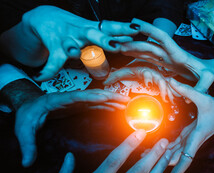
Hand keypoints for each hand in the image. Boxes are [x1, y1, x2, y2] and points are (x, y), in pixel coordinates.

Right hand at [2, 6, 139, 80]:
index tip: (135, 29)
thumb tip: (133, 37)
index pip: (111, 27)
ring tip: (74, 53)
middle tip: (115, 45)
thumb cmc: (76, 28)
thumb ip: (112, 35)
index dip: (123, 28)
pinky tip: (42, 77)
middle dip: (104, 40)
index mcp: (94, 29)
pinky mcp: (54, 47)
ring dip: (73, 49)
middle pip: (94, 34)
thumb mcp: (94, 30)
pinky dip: (48, 70)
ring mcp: (67, 39)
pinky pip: (52, 61)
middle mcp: (81, 32)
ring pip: (71, 45)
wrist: (46, 18)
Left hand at [15, 89, 129, 166]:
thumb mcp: (24, 130)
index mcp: (57, 99)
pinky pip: (96, 104)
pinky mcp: (80, 105)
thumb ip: (27, 145)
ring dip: (112, 100)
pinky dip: (108, 106)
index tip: (105, 97)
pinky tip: (117, 110)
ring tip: (128, 105)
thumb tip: (27, 163)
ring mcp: (77, 101)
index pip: (76, 97)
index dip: (91, 96)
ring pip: (97, 99)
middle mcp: (70, 98)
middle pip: (92, 95)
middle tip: (125, 100)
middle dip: (110, 96)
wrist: (28, 107)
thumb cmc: (26, 115)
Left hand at [104, 65, 178, 102]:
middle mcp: (154, 73)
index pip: (148, 72)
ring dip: (170, 93)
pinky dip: (173, 94)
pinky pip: (170, 88)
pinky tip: (174, 101)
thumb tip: (104, 82)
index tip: (148, 84)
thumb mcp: (124, 71)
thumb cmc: (134, 68)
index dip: (148, 77)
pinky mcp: (163, 83)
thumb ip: (115, 76)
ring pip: (167, 85)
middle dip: (163, 88)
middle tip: (164, 97)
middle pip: (161, 79)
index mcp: (145, 69)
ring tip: (171, 101)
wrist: (143, 65)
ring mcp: (160, 78)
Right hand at [120, 19, 213, 92]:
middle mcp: (170, 53)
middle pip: (150, 45)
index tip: (136, 24)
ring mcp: (167, 58)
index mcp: (179, 54)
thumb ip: (200, 87)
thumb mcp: (207, 79)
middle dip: (134, 43)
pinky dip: (138, 55)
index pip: (162, 38)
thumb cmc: (209, 73)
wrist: (209, 71)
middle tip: (117, 44)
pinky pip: (149, 58)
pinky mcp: (165, 63)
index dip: (149, 30)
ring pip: (147, 50)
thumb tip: (189, 96)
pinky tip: (129, 55)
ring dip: (133, 48)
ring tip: (118, 47)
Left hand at [161, 79, 213, 172]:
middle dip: (161, 169)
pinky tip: (152, 151)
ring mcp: (189, 141)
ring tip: (143, 163)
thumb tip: (170, 81)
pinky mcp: (187, 136)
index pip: (183, 161)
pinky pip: (174, 147)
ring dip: (160, 159)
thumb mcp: (203, 97)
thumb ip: (187, 90)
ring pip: (173, 155)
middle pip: (175, 162)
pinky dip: (164, 151)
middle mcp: (191, 143)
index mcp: (196, 138)